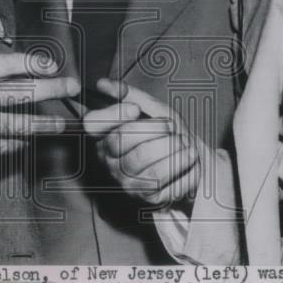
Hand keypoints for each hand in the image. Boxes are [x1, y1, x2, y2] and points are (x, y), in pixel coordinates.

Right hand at [0, 51, 77, 174]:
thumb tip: (5, 67)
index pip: (10, 64)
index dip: (36, 64)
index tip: (53, 64)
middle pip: (22, 92)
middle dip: (52, 89)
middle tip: (70, 88)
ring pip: (19, 124)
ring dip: (44, 124)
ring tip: (61, 124)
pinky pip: (4, 147)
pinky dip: (19, 143)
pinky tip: (30, 141)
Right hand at [82, 78, 205, 208]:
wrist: (190, 158)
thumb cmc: (166, 132)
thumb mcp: (151, 108)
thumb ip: (130, 94)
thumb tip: (103, 84)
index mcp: (104, 136)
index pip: (92, 123)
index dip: (112, 114)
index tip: (135, 109)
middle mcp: (110, 161)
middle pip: (121, 141)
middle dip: (152, 129)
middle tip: (172, 126)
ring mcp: (127, 182)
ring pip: (144, 161)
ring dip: (172, 150)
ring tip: (186, 144)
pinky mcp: (147, 198)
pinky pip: (164, 181)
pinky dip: (183, 169)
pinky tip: (190, 161)